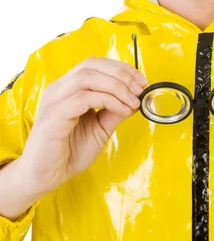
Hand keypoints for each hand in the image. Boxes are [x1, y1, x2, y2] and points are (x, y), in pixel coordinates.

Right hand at [20, 57, 147, 194]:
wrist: (45, 177)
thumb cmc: (69, 152)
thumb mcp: (100, 128)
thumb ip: (114, 111)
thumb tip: (136, 98)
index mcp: (67, 88)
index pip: (95, 64)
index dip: (121, 68)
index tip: (141, 81)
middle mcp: (58, 89)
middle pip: (91, 65)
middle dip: (121, 74)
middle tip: (140, 90)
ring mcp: (54, 101)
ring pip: (87, 77)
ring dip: (117, 87)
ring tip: (133, 102)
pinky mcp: (53, 117)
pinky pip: (83, 99)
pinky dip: (109, 101)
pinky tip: (122, 112)